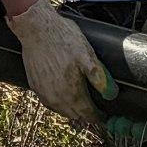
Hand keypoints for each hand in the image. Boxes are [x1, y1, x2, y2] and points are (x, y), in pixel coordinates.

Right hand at [8, 0, 113, 133]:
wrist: (36, 29)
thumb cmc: (63, 39)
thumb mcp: (86, 55)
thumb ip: (99, 77)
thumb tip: (112, 94)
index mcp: (72, 93)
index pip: (88, 114)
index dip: (98, 116)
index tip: (104, 115)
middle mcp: (56, 98)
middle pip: (75, 115)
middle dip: (85, 114)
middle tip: (94, 109)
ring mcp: (43, 93)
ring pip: (61, 110)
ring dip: (72, 110)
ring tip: (80, 103)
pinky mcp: (34, 86)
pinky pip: (49, 102)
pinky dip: (58, 102)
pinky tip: (63, 94)